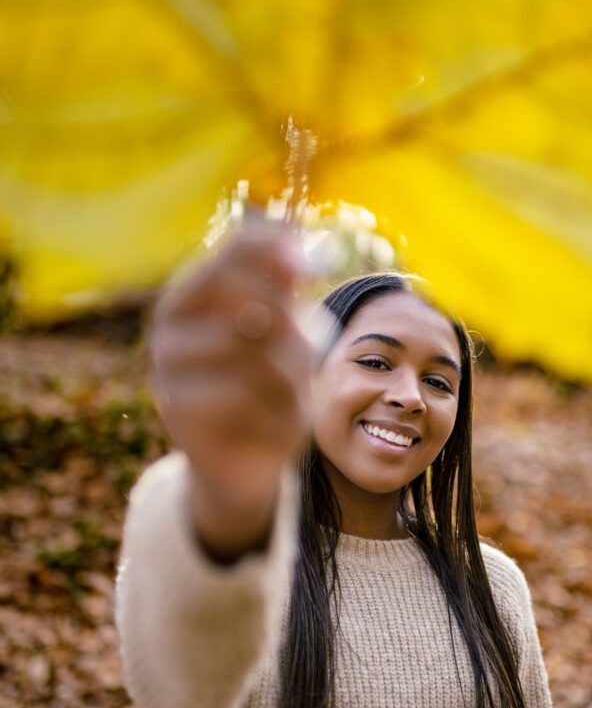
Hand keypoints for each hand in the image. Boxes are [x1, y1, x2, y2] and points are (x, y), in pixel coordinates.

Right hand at [150, 221, 313, 559]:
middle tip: (303, 354)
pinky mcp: (181, 419)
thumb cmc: (264, 385)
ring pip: (258, 358)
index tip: (308, 269)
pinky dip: (280, 416)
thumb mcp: (281, 332)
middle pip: (256, 306)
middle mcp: (168, 331)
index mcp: (190, 296)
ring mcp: (168, 374)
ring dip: (293, 378)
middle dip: (294, 332)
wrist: (243, 462)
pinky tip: (273, 424)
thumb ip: (283, 286)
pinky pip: (253, 404)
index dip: (276, 252)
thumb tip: (294, 245)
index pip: (233, 252)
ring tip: (290, 392)